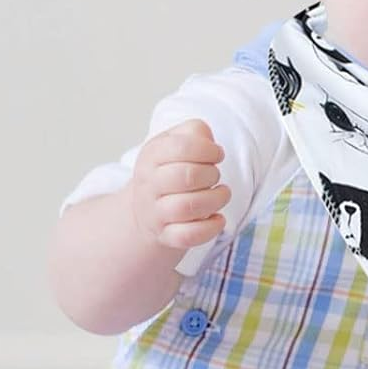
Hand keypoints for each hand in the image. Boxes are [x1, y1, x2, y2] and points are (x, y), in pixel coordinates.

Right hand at [128, 118, 230, 249]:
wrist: (146, 209)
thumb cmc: (170, 170)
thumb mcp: (175, 142)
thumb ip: (194, 132)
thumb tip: (209, 142)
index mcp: (152, 155)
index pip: (181, 146)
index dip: (207, 149)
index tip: (217, 155)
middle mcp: (149, 184)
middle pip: (185, 176)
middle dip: (211, 175)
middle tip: (215, 176)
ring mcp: (155, 213)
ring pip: (187, 207)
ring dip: (215, 200)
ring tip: (221, 194)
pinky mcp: (165, 236)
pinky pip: (188, 236)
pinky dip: (210, 228)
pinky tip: (218, 218)